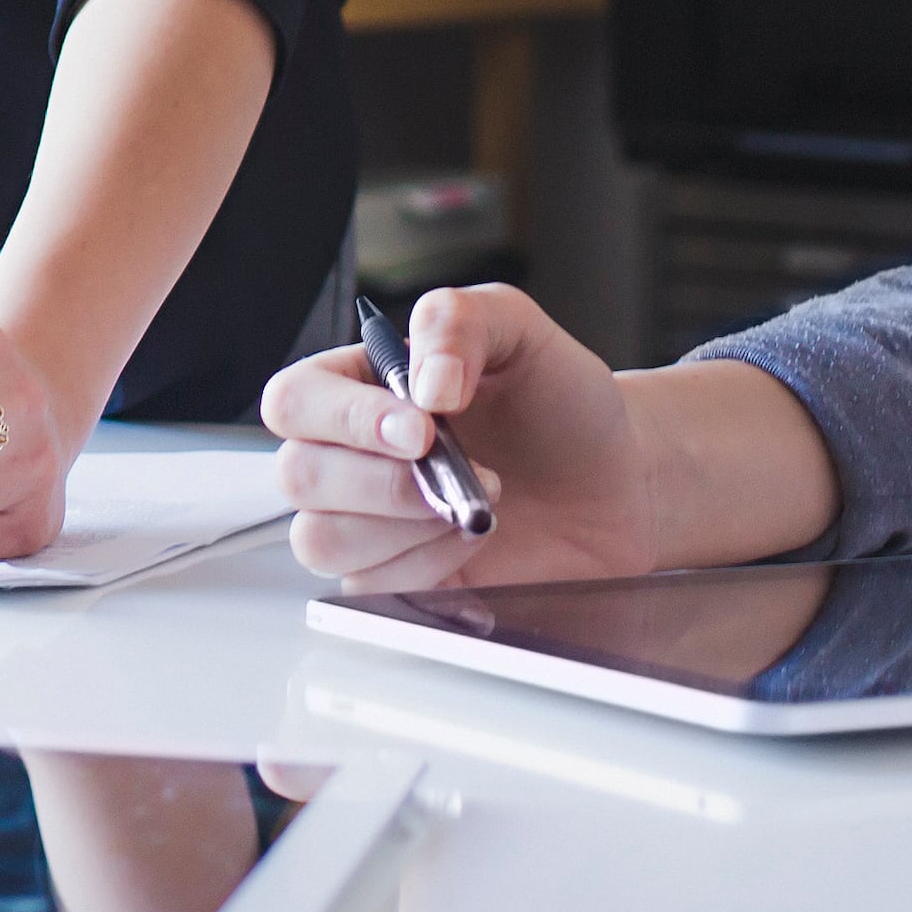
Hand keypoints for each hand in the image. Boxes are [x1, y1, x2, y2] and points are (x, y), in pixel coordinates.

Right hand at [263, 282, 655, 593]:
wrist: (617, 479)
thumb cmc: (560, 402)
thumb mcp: (518, 330)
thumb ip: (458, 323)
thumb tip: (423, 386)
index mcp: (360, 385)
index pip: (293, 400)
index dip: (343, 418)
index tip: (419, 429)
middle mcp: (350, 453)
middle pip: (298, 477)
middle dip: (381, 482)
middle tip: (462, 470)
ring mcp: (368, 521)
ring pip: (321, 541)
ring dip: (403, 528)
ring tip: (472, 504)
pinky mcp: (396, 577)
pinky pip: (369, 588)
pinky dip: (427, 566)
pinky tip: (470, 539)